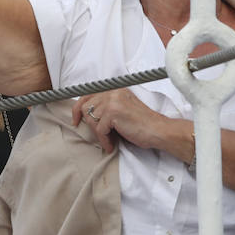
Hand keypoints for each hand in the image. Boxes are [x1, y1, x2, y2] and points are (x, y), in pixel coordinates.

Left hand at [71, 89, 186, 158]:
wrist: (158, 130)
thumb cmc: (142, 124)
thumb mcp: (122, 109)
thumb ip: (107, 107)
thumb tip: (86, 114)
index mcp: (114, 89)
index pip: (88, 94)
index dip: (78, 108)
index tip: (76, 120)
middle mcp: (112, 92)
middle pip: (86, 106)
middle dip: (89, 124)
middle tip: (98, 134)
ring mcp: (113, 101)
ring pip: (91, 119)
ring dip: (99, 133)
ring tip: (109, 140)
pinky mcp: (113, 112)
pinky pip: (99, 130)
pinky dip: (104, 140)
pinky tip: (112, 144)